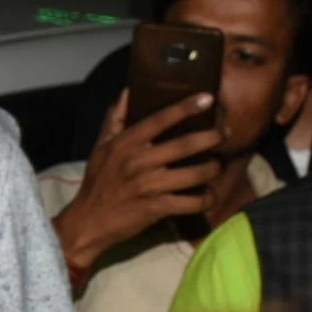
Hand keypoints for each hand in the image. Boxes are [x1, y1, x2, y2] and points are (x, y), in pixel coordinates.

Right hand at [54, 90, 222, 271]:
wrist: (88, 221)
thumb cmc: (97, 182)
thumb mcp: (100, 147)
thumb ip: (115, 118)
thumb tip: (128, 90)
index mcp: (125, 144)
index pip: (159, 120)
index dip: (185, 107)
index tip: (208, 98)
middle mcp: (138, 162)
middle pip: (186, 145)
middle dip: (212, 137)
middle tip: (224, 133)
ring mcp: (148, 186)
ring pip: (195, 174)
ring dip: (213, 168)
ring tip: (216, 165)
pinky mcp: (156, 208)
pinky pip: (192, 202)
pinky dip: (206, 199)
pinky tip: (208, 196)